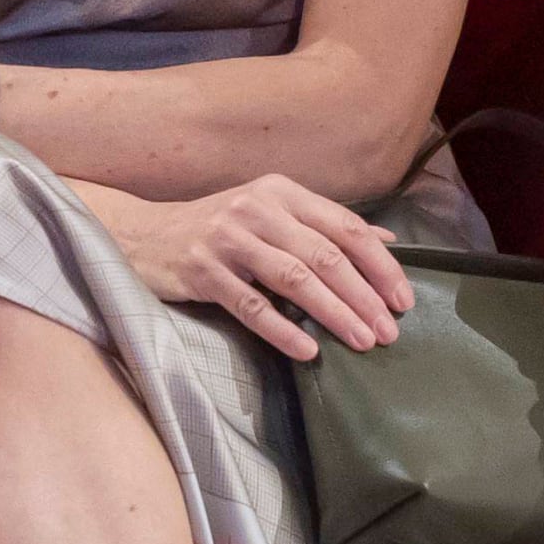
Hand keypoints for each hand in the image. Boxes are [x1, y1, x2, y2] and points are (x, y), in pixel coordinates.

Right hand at [90, 174, 415, 361]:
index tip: (403, 301)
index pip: (345, 228)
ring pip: (294, 280)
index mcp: (280, 192)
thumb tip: (388, 243)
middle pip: (325, 257)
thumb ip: (323, 225)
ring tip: (361, 341)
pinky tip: (308, 351)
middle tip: (388, 332)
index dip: (380, 266)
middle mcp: (256, 210)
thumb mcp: (269, 213)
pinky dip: (282, 330)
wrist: (140, 234)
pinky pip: (250, 306)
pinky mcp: (201, 271)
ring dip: (334, 314)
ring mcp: (227, 240)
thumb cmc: (215, 228)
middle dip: (364, 297)